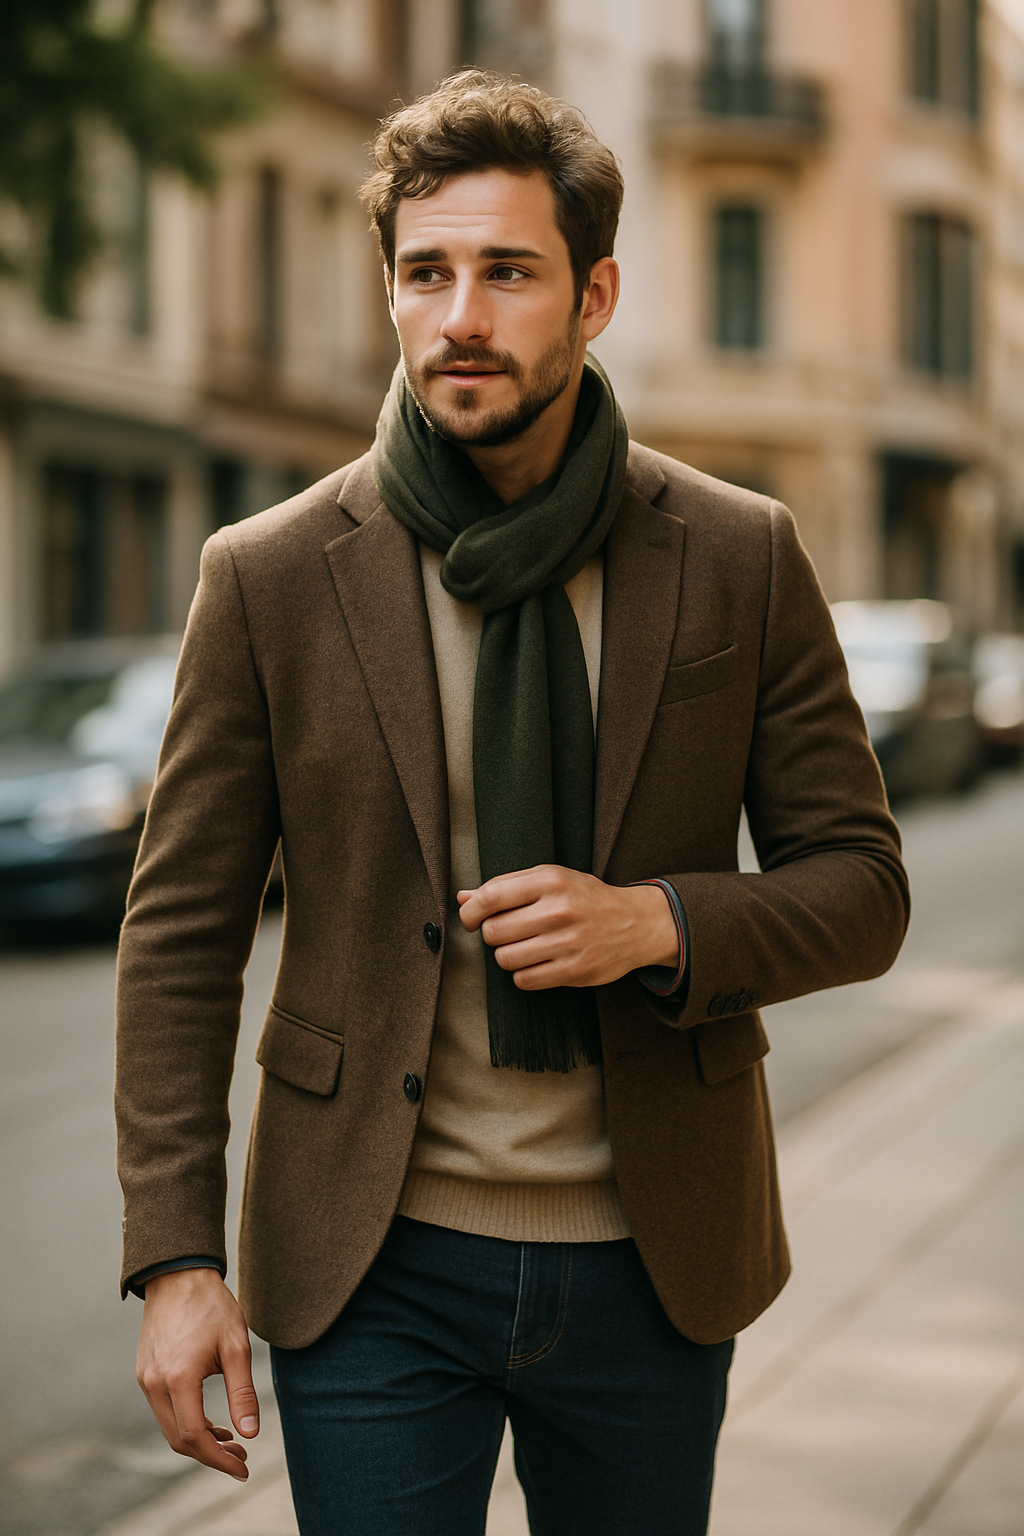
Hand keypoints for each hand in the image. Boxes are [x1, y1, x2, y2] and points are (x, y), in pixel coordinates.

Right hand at [136, 1268, 258, 1480]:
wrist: (178, 1275)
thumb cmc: (212, 1306)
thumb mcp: (236, 1346)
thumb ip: (243, 1392)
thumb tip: (250, 1433)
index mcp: (178, 1379)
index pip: (195, 1437)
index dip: (220, 1459)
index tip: (243, 1467)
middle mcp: (155, 1384)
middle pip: (179, 1440)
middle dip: (211, 1455)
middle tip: (241, 1456)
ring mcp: (146, 1379)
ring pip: (170, 1428)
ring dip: (198, 1440)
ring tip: (231, 1440)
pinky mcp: (145, 1373)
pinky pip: (163, 1410)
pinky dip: (186, 1423)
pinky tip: (209, 1420)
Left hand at [457, 865, 678, 989]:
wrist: (636, 923)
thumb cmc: (586, 898)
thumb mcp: (551, 878)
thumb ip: (507, 886)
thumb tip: (463, 897)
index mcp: (550, 881)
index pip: (490, 897)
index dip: (470, 911)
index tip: (471, 918)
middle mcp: (558, 911)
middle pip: (494, 932)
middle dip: (493, 934)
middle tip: (508, 931)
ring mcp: (567, 943)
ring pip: (505, 959)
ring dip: (508, 955)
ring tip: (524, 946)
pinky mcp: (574, 971)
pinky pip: (524, 980)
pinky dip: (523, 974)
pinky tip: (537, 961)